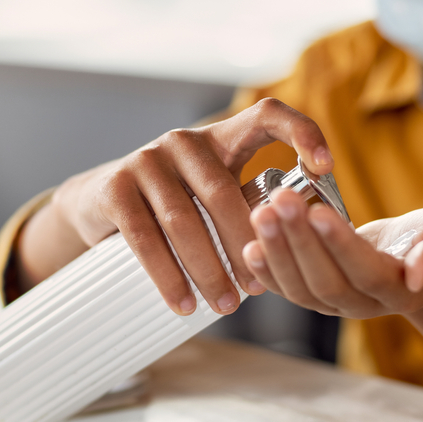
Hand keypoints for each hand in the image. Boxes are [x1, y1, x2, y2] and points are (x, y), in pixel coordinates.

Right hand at [17, 98, 333, 315]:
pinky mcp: (115, 187)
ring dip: (208, 269)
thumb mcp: (214, 195)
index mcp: (221, 138)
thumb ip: (250, 206)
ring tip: (225, 306)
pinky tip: (182, 303)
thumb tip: (302, 246)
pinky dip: (167, 275)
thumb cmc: (174, 205)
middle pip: (223, 192)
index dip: (301, 133)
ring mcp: (147, 160)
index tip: (326, 167)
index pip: (268, 115)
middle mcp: (185, 142)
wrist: (96, 204)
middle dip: (243, 245)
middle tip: (257, 290)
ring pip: (184, 221)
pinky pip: (145, 237)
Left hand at [241, 189, 422, 318]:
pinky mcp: (318, 294)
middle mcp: (365, 305)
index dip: (341, 246)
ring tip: (262, 213)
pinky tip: (249, 245)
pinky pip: (288, 288)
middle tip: (279, 201)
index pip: (366, 272)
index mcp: (401, 291)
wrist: (421, 255)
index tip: (319, 211)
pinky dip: (267, 270)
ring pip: (301, 288)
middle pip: (326, 282)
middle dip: (299, 241)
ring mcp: (338, 304)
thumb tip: (420, 273)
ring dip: (277, 251)